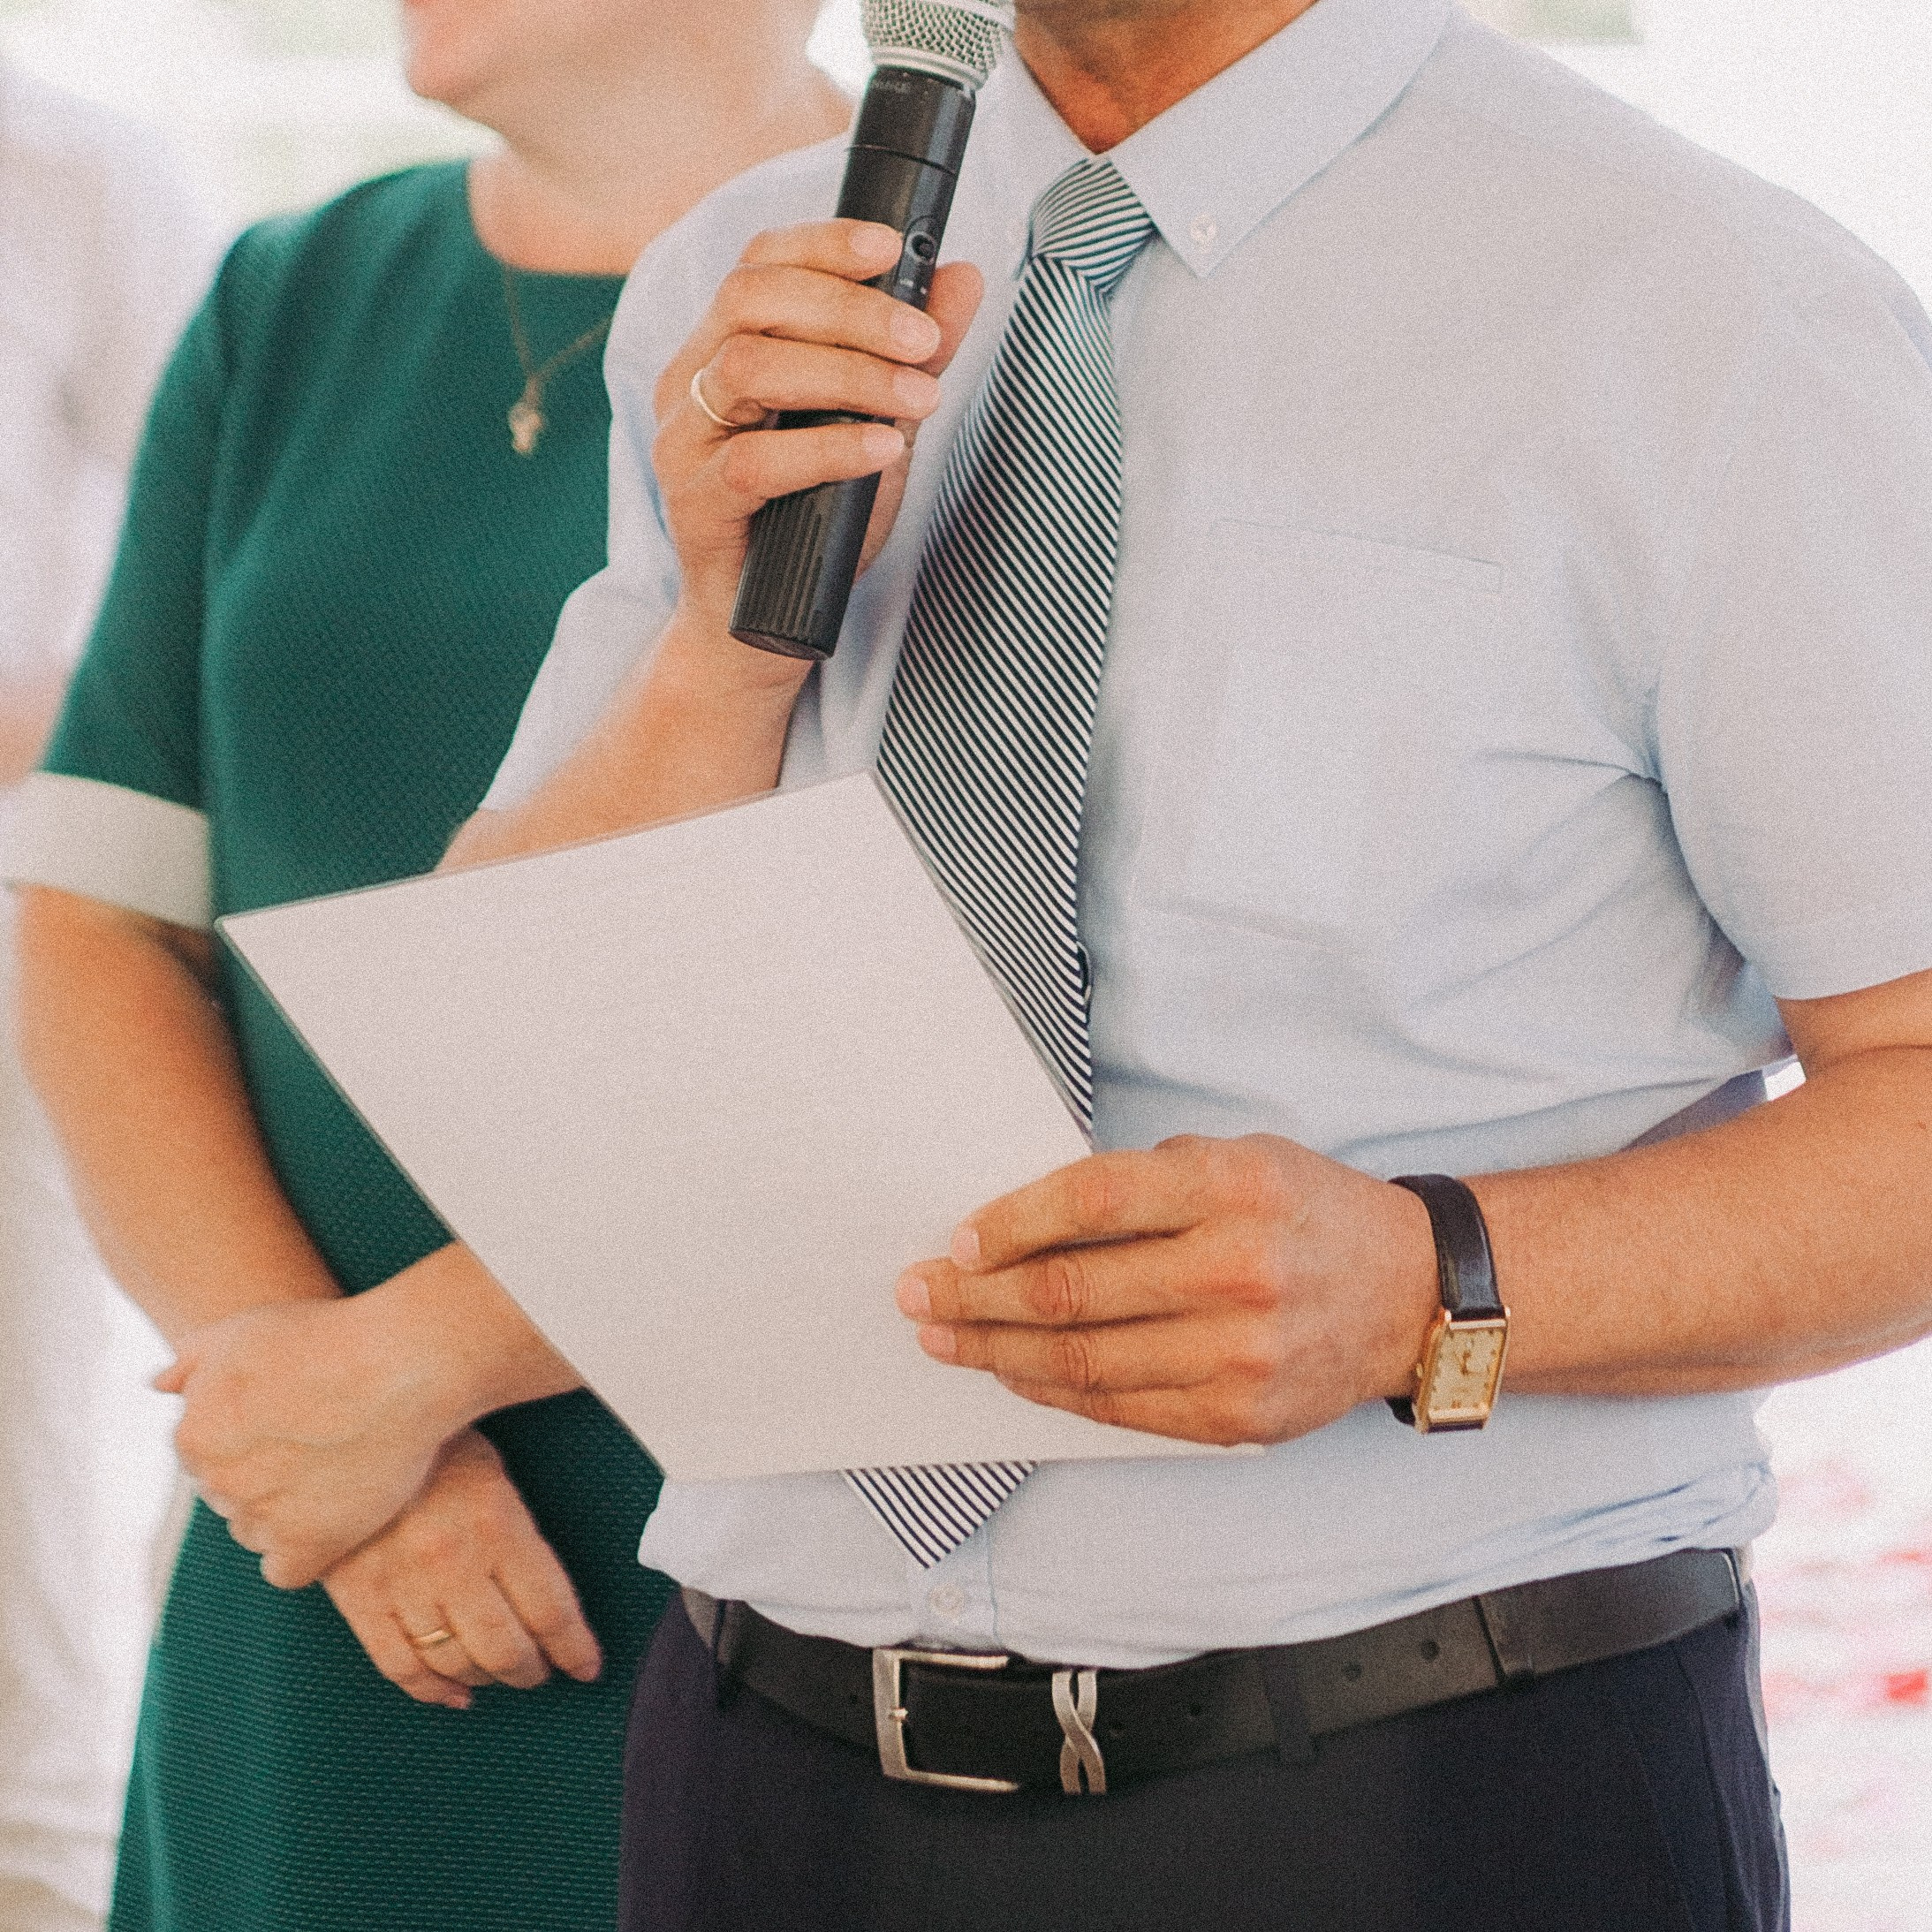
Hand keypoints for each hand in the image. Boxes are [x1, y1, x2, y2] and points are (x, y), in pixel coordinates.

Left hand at [158, 1292, 457, 1589]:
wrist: (398, 1363)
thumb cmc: (326, 1337)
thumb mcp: (243, 1329)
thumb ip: (191, 1360)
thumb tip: (157, 1386)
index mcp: (193, 1436)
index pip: (208, 1455)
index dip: (253, 1436)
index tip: (294, 1418)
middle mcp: (217, 1483)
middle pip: (233, 1493)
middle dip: (266, 1474)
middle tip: (320, 1442)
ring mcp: (260, 1518)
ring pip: (257, 1531)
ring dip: (285, 1513)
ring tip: (336, 1471)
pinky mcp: (305, 1547)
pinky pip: (286, 1569)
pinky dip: (307, 1550)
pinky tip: (337, 1515)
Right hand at [322, 1430, 600, 1711]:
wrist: (349, 1425)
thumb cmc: (434, 1446)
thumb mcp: (494, 1474)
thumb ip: (520, 1533)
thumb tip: (548, 1596)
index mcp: (496, 1524)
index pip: (551, 1609)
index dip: (574, 1648)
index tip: (586, 1665)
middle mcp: (452, 1562)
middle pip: (505, 1648)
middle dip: (532, 1670)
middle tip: (543, 1673)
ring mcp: (401, 1584)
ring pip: (455, 1663)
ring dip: (486, 1679)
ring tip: (501, 1676)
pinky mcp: (358, 1599)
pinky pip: (398, 1666)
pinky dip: (430, 1692)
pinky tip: (452, 1695)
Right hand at [652, 219, 983, 638]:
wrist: (760, 631)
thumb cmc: (811, 524)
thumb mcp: (876, 427)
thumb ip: (910, 355)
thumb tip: (963, 277)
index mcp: (722, 349)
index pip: (758, 263)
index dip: (821, 243)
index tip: (891, 248)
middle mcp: (689, 382)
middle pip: (751, 300)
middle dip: (849, 308)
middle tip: (924, 338)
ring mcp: (683, 442)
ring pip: (749, 369)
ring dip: (847, 373)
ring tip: (920, 397)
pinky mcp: (695, 503)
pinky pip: (754, 461)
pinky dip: (829, 448)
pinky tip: (884, 449)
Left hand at [895, 1135, 1443, 1444]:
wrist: (1411, 1294)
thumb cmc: (1306, 1213)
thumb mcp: (1238, 1158)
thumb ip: (1146, 1182)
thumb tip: (1026, 1221)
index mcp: (1231, 1188)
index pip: (1091, 1202)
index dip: (1009, 1224)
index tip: (955, 1241)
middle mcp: (1236, 1271)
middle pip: (1072, 1291)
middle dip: (976, 1296)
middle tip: (917, 1294)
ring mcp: (1239, 1354)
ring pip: (1085, 1361)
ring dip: (998, 1353)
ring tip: (944, 1339)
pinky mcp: (1238, 1417)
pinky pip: (1121, 1408)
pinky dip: (1055, 1393)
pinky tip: (1014, 1374)